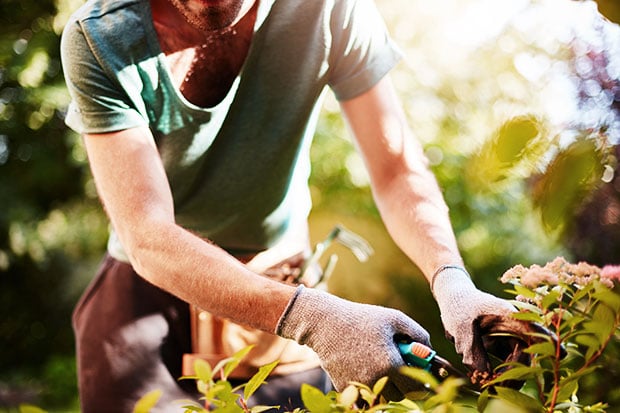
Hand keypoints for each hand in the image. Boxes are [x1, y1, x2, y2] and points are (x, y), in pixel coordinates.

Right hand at [276, 285, 430, 399]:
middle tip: (400, 369)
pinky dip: (369, 390)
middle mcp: (376, 379)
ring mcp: (359, 386)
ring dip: (387, 389)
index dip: (421, 382)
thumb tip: (429, 350)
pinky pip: (365, 398)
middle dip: (403, 385)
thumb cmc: (362, 318)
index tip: (420, 374)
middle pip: (400, 396)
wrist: (325, 323)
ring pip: (382, 399)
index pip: (416, 387)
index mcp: (391, 364)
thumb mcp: (394, 318)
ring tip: (383, 369)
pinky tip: (367, 372)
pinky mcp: (346, 389)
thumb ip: (418, 333)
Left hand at [432, 266, 562, 383]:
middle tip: (496, 386)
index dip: (548, 341)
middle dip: (515, 374)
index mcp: (509, 316)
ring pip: (519, 363)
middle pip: (527, 354)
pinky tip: (486, 381)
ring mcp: (510, 337)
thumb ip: (471, 350)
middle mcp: (515, 327)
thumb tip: (484, 375)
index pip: (534, 329)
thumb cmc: (459, 306)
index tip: (560, 354)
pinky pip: (509, 365)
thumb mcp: (460, 326)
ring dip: (507, 377)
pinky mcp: (503, 346)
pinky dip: (500, 375)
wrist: (453, 300)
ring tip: (487, 385)